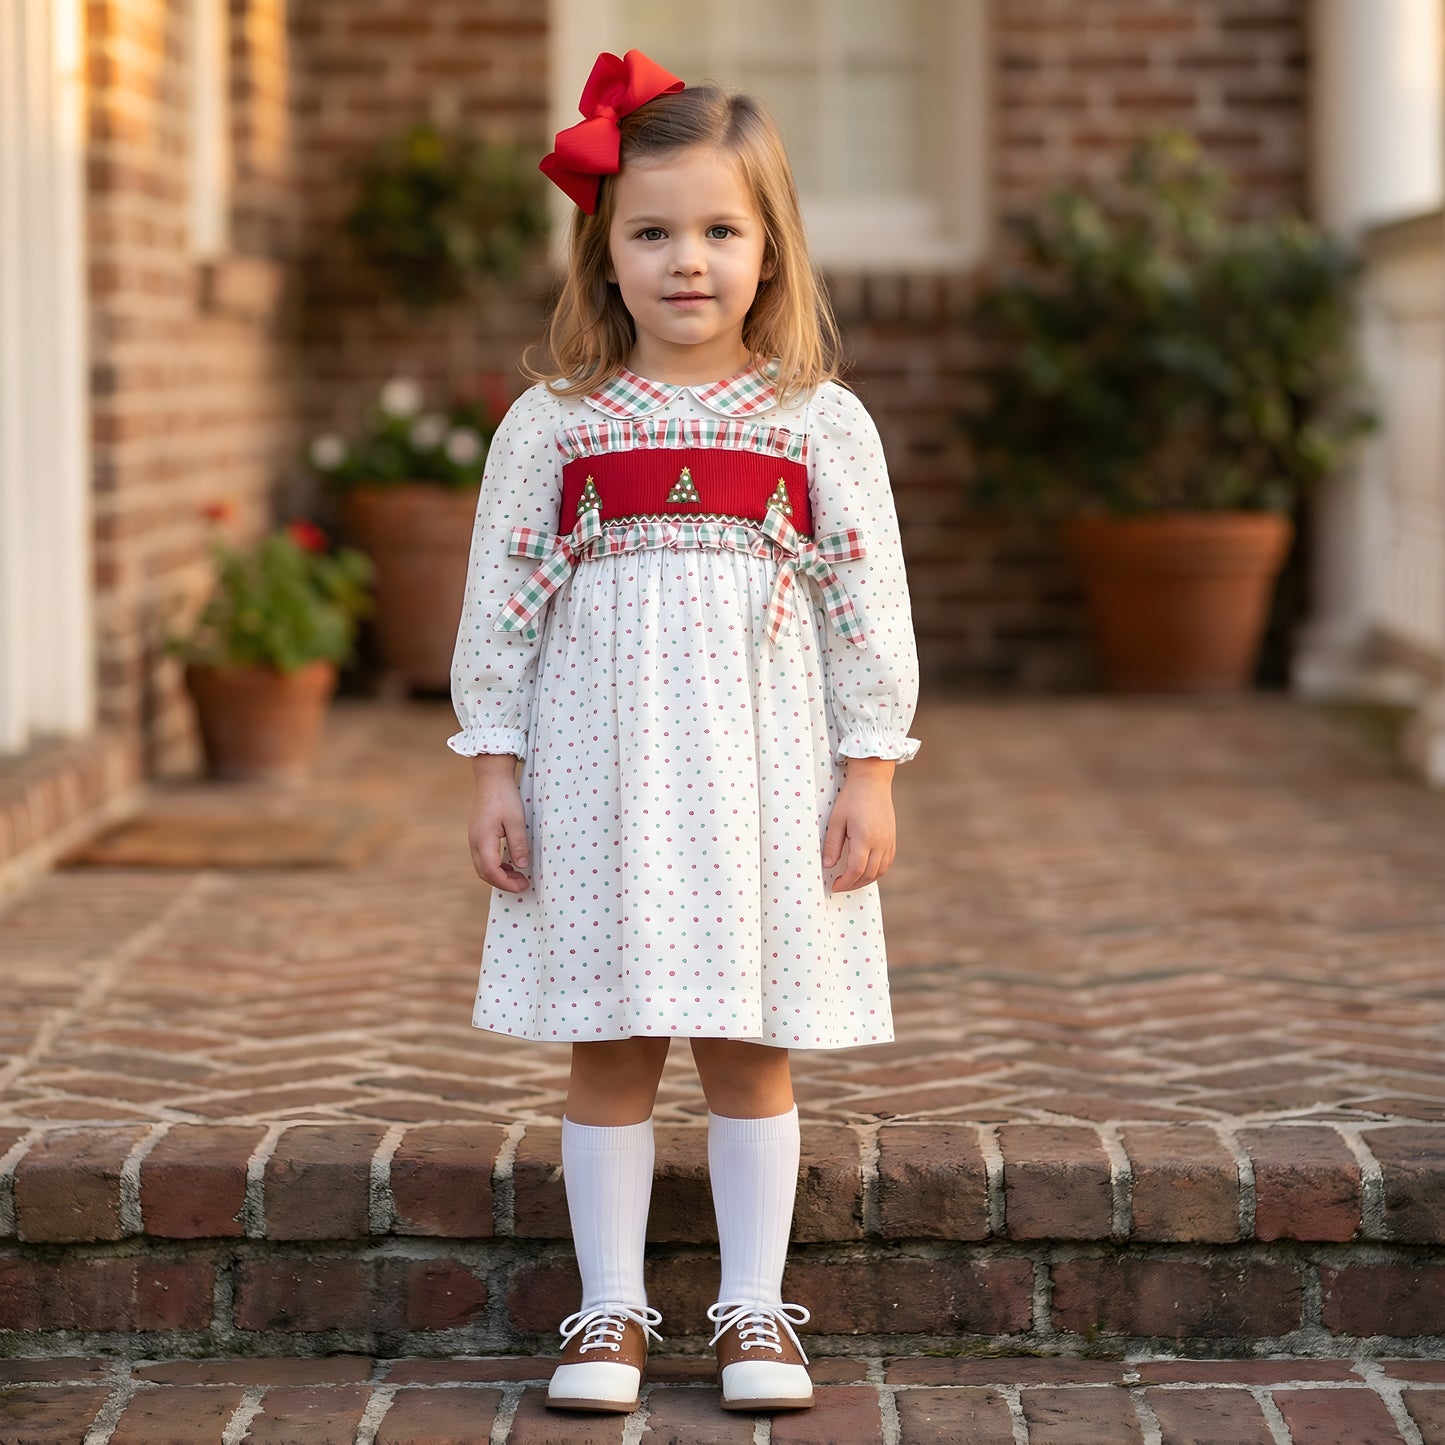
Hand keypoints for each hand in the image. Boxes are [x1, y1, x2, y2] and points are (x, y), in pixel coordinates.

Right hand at [467, 754, 531, 891]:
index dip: (507, 882)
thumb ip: (518, 844)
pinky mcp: (477, 835)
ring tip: (518, 876)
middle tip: (523, 884)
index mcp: (483, 840)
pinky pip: (483, 857)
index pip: (491, 871)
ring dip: (499, 875)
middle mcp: (474, 842)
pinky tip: (509, 864)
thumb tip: (521, 865)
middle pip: (484, 873)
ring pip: (482, 866)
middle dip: (503, 882)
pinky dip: (495, 866)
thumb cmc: (505, 796)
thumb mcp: (516, 820)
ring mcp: (474, 838)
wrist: (491, 778)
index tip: (523, 885)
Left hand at [821, 757, 896, 892]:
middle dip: (853, 884)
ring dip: (866, 880)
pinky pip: (887, 862)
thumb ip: (833, 844)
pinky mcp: (892, 838)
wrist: (872, 781)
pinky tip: (866, 871)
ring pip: (880, 871)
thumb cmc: (851, 798)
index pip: (856, 870)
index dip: (845, 882)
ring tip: (851, 881)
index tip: (834, 885)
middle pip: (869, 874)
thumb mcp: (836, 820)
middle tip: (840, 886)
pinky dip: (877, 871)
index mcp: (864, 838)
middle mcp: (880, 842)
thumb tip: (828, 866)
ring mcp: (889, 841)